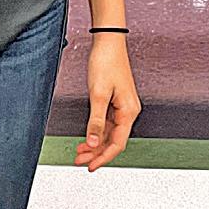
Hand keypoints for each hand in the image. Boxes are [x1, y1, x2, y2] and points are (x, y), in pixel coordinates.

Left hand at [75, 37, 140, 171]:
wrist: (108, 41)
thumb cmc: (106, 62)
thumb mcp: (98, 94)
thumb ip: (96, 121)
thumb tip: (93, 143)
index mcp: (129, 111)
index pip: (118, 143)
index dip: (103, 157)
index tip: (90, 167)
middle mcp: (129, 110)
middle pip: (114, 140)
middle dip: (97, 152)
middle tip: (79, 160)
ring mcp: (123, 105)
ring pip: (110, 132)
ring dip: (96, 143)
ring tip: (79, 151)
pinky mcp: (116, 100)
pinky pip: (108, 123)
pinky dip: (97, 132)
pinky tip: (87, 136)